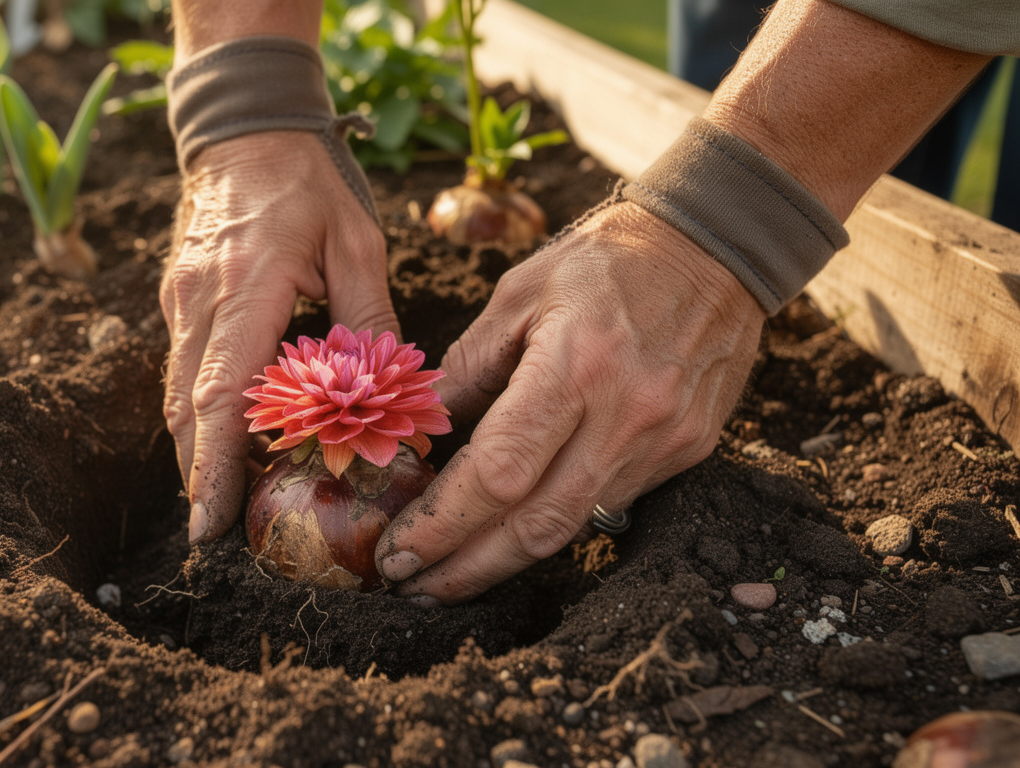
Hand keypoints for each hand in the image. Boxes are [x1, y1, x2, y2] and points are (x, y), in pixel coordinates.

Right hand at [161, 131, 398, 543]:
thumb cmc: (308, 178)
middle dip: (199, 475)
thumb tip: (383, 393)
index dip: (215, 463)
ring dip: (196, 450)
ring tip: (220, 501)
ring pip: (177, 392)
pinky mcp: (179, 298)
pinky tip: (224, 440)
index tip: (211, 521)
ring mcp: (181, 299)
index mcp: (248, 287)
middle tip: (217, 533)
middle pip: (188, 407)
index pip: (222, 392)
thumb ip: (366, 318)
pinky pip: (183, 367)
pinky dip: (199, 412)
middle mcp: (201, 300)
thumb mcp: (358, 241)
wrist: (245, 124)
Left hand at [373, 201, 766, 603]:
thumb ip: (467, 367)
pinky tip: (512, 529)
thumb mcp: (518, 292)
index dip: (442, 522)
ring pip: (572, 528)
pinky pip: (607, 505)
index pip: (498, 473)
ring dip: (504, 560)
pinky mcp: (687, 452)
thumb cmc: (607, 260)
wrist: (717, 246)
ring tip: (449, 570)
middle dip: (464, 568)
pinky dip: (553, 523)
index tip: (398, 549)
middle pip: (535, 527)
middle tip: (409, 584)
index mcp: (575, 366)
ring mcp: (663, 441)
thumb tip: (424, 435)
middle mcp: (624, 416)